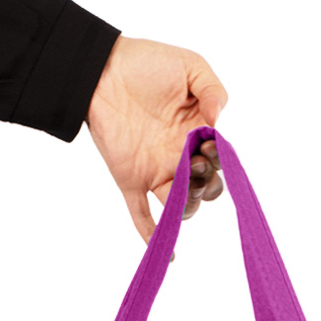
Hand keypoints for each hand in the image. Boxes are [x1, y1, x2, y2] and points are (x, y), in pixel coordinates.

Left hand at [86, 37, 226, 244]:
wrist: (100, 69)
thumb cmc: (146, 63)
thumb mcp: (190, 66)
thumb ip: (213, 90)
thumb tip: (218, 123)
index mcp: (198, 134)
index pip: (220, 161)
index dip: (220, 160)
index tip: (209, 145)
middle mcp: (180, 157)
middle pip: (207, 189)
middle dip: (209, 185)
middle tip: (196, 163)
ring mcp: (157, 171)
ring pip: (182, 205)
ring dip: (189, 205)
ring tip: (185, 184)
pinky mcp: (131, 180)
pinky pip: (143, 215)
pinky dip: (154, 237)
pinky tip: (167, 257)